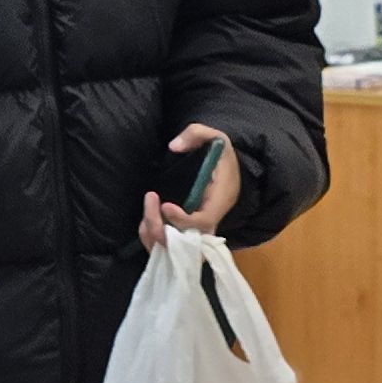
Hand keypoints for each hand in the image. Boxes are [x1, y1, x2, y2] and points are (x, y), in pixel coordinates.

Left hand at [139, 124, 242, 251]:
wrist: (233, 171)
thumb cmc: (222, 156)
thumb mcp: (216, 137)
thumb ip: (195, 134)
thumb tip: (174, 146)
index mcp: (220, 200)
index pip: (204, 221)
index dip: (183, 219)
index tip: (164, 204)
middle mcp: (212, 220)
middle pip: (188, 242)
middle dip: (162, 229)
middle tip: (150, 203)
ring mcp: (201, 228)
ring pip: (177, 248)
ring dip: (155, 234)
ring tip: (148, 209)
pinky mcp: (192, 231)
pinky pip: (173, 244)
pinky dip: (156, 236)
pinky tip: (150, 217)